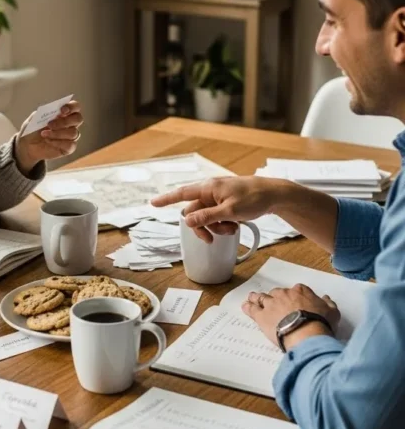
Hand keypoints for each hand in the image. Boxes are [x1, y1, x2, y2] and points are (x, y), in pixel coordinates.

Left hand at [14, 100, 82, 174]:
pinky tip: (48, 141)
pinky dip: (58, 142)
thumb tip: (54, 109)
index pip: (76, 106)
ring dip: (57, 133)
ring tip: (44, 134)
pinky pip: (70, 145)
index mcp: (64, 113)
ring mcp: (71, 136)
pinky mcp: (69, 148)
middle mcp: (70, 124)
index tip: (62, 110)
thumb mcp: (34, 118)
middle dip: (64, 121)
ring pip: (73, 133)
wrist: (27, 145)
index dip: (72, 107)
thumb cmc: (33, 129)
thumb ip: (44, 112)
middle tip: (49, 124)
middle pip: (78, 119)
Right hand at [151, 176, 281, 242]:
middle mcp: (211, 190)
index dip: (166, 199)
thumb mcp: (229, 212)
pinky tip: (235, 225)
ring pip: (207, 215)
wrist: (275, 195)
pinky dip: (223, 223)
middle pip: (195, 211)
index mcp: (209, 188)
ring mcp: (220, 196)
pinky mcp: (228, 201)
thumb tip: (187, 220)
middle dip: (203, 227)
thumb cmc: (254, 199)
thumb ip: (206, 217)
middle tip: (211, 240)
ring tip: (231, 230)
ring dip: (215, 227)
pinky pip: (217, 215)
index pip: (182, 193)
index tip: (153, 203)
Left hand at [242, 283, 339, 347]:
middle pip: (277, 293)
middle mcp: (284, 294)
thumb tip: (326, 298)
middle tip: (274, 303)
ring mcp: (271, 304)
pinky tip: (246, 306)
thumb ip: (328, 304)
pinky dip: (248, 307)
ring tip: (253, 298)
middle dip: (275, 297)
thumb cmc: (321, 323)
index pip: (296, 290)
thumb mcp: (332, 312)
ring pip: (262, 298)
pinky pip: (252, 309)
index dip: (294, 296)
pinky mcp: (262, 316)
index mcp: (301, 291)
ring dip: (257, 298)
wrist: (306, 333)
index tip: (294, 301)